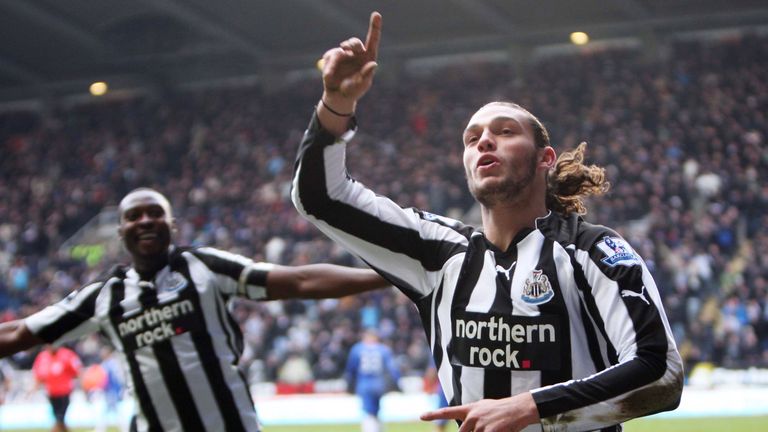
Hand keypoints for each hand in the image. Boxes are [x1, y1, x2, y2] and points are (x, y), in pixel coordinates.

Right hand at [320, 11, 380, 110]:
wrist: (338, 96)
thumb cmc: (353, 91)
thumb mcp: (361, 85)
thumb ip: (366, 75)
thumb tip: (373, 64)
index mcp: (367, 58)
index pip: (372, 40)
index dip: (375, 27)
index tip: (376, 14)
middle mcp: (357, 54)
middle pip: (355, 42)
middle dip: (352, 44)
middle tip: (346, 47)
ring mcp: (344, 54)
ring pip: (340, 50)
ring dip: (335, 59)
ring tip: (331, 74)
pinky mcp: (332, 57)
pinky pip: (330, 56)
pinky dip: (328, 66)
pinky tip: (329, 75)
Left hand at [420, 392, 539, 431]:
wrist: (518, 409)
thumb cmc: (501, 409)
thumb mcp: (483, 408)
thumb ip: (471, 416)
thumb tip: (464, 425)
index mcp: (470, 409)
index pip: (448, 412)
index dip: (434, 415)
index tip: (421, 416)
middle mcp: (472, 416)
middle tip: (482, 428)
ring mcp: (481, 425)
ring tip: (492, 427)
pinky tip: (495, 430)